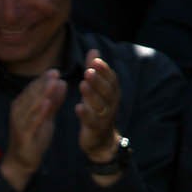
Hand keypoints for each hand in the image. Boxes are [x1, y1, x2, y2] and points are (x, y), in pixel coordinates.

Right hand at [1, 70, 65, 191]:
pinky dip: (39, 112)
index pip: (33, 89)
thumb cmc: (33, 138)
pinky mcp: (23, 135)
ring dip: (42, 93)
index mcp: (22, 105)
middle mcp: (18, 111)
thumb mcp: (46, 117)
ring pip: (31, 105)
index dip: (43, 80)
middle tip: (55, 72)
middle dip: (43, 83)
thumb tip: (62, 83)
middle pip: (31, 94)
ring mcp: (19, 122)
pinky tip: (47, 104)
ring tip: (53, 83)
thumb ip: (54, 102)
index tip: (55, 71)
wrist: (22, 162)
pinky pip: (32, 121)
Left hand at [76, 49, 121, 164]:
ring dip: (91, 95)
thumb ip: (95, 71)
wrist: (101, 141)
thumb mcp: (97, 90)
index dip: (104, 70)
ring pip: (100, 105)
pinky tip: (78, 107)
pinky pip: (92, 122)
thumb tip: (93, 50)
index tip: (95, 60)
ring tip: (82, 85)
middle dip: (98, 80)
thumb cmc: (97, 110)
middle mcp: (112, 104)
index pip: (111, 79)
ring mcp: (105, 118)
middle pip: (107, 91)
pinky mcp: (96, 130)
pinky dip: (86, 115)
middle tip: (88, 71)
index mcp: (113, 93)